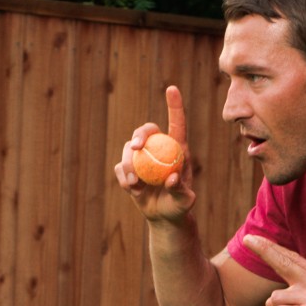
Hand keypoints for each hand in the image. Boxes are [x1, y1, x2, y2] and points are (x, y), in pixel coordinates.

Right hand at [115, 85, 195, 221]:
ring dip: (128, 164)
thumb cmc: (179, 206)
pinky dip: (124, 178)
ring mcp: (142, 158)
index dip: (174, 105)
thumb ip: (180, 190)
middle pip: (146, 131)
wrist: (164, 217)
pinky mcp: (128, 170)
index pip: (176, 122)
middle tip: (136, 147)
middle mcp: (158, 148)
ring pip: (128, 149)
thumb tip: (171, 178)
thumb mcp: (184, 201)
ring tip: (135, 184)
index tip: (171, 88)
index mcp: (177, 148)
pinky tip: (134, 190)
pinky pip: (120, 168)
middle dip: (139, 135)